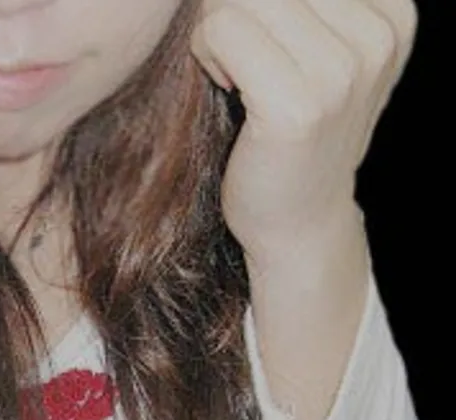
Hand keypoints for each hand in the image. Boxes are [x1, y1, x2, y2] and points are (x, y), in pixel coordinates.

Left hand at [190, 0, 417, 267]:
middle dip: (232, 7)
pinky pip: (221, 31)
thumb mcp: (314, 43)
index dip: (258, 0)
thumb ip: (294, 0)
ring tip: (239, 75)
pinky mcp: (301, 105)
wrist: (296, 215)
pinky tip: (231, 89)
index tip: (269, 39)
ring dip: (217, 33)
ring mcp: (346, 70)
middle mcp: (379, 31)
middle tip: (242, 59)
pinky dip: (210, 56)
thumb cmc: (287, 125)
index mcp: (392, 7)